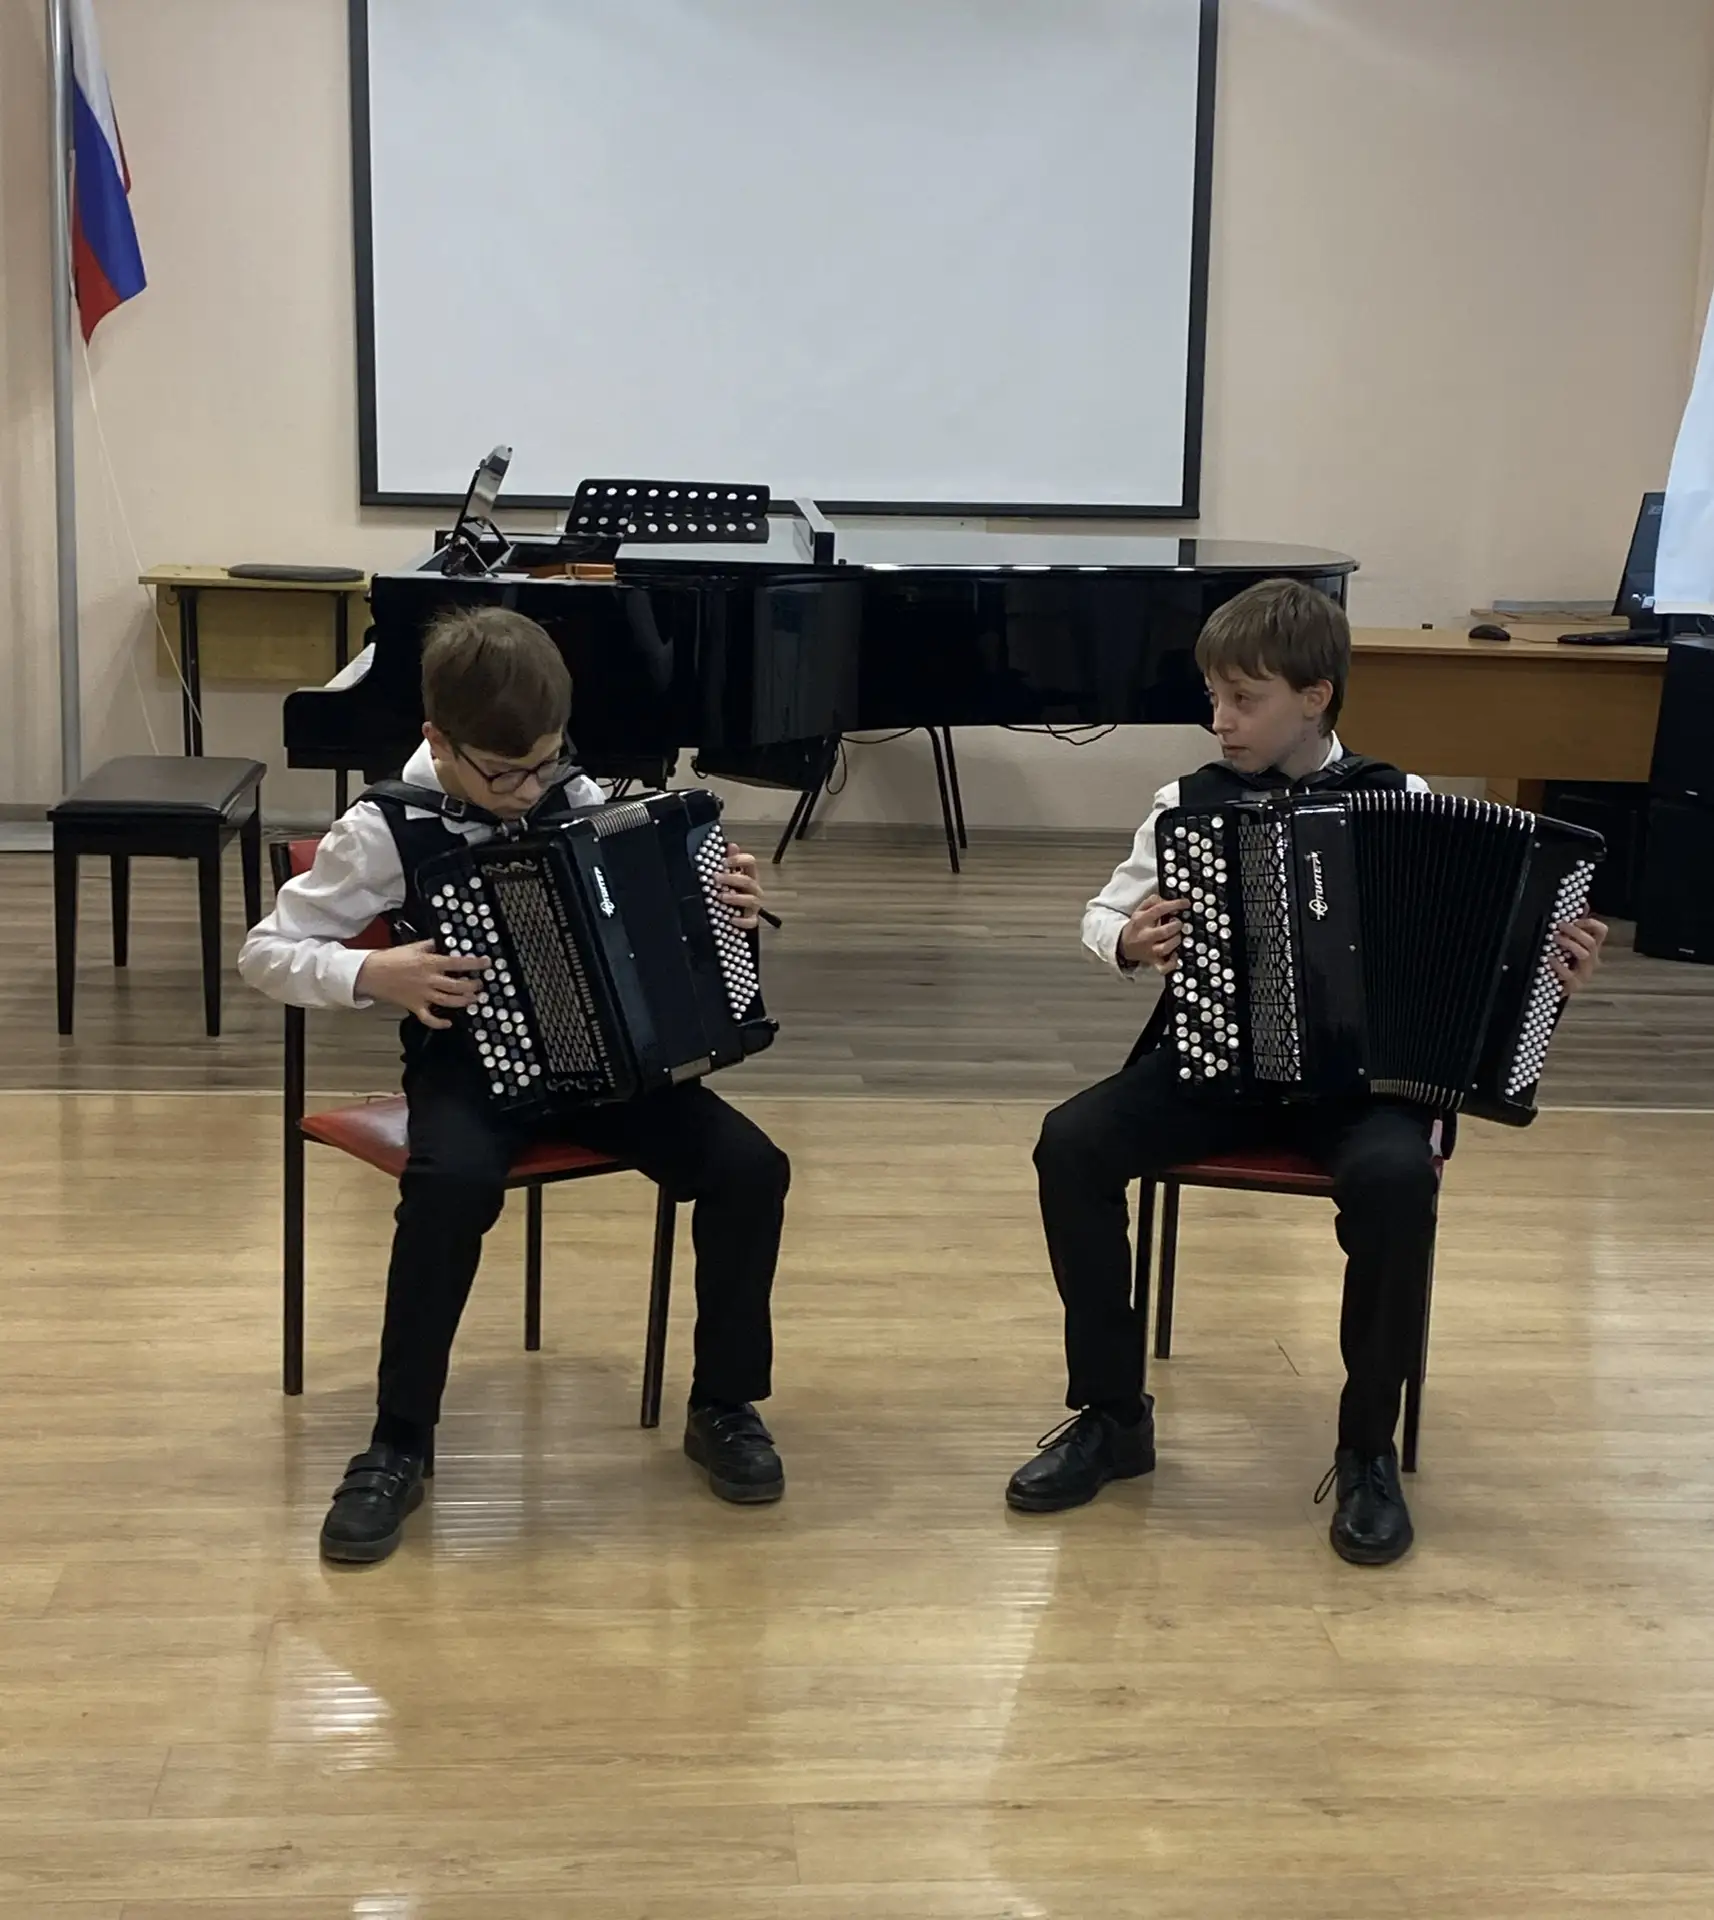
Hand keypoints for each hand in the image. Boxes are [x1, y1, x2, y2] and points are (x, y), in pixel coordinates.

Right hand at [357, 940, 488, 1029]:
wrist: (371, 973)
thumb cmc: (391, 958)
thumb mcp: (413, 947)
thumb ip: (430, 945)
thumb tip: (442, 942)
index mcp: (430, 963)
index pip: (458, 963)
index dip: (475, 964)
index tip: (487, 963)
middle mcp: (429, 980)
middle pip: (458, 986)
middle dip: (473, 986)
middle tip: (479, 984)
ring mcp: (422, 995)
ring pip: (449, 1001)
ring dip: (464, 1002)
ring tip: (473, 999)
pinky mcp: (414, 1006)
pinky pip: (429, 1018)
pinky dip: (440, 1022)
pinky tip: (449, 1022)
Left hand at [718, 843, 762, 930]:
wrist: (741, 914)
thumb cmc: (735, 892)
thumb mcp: (732, 875)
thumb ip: (732, 861)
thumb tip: (731, 845)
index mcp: (750, 875)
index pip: (750, 862)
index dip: (738, 859)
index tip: (724, 862)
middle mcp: (754, 889)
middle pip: (747, 881)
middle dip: (731, 879)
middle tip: (716, 878)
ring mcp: (754, 905)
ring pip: (750, 900)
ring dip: (735, 898)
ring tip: (721, 897)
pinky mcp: (752, 919)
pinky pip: (750, 921)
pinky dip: (741, 921)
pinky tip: (731, 919)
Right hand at [1119, 893, 1189, 971]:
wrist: (1124, 945)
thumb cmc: (1137, 926)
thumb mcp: (1140, 910)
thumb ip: (1152, 902)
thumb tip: (1167, 900)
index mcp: (1141, 921)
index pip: (1158, 910)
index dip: (1175, 905)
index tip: (1185, 903)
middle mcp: (1145, 936)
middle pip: (1164, 931)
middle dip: (1176, 925)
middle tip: (1178, 923)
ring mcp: (1150, 950)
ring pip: (1165, 948)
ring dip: (1176, 941)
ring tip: (1177, 936)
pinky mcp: (1154, 962)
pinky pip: (1164, 967)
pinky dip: (1172, 963)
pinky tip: (1176, 956)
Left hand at [1551, 913, 1607, 994]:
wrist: (1556, 988)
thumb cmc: (1564, 963)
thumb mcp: (1569, 944)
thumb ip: (1575, 925)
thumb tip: (1582, 903)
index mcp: (1591, 948)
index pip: (1601, 931)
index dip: (1590, 922)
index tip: (1575, 918)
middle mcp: (1591, 959)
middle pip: (1590, 942)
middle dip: (1575, 931)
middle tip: (1560, 925)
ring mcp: (1584, 973)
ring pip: (1584, 955)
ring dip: (1569, 944)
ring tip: (1555, 938)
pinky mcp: (1574, 985)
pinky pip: (1569, 974)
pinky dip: (1558, 964)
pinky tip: (1550, 958)